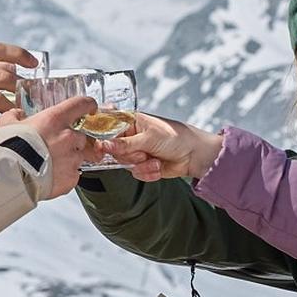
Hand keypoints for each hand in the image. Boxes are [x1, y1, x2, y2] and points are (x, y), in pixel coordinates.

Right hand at [10, 94, 104, 198]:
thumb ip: (15, 116)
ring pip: (78, 157)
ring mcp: (72, 159)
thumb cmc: (8, 149)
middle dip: (72, 141)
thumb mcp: (6, 124)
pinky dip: (64, 176)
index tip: (89, 108)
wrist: (9, 176)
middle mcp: (68, 137)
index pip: (81, 104)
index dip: (88, 105)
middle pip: (81, 136)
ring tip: (50, 166)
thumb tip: (17, 114)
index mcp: (55, 119)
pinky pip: (73, 175)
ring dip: (68, 159)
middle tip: (56, 147)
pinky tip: (50, 177)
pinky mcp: (71, 178)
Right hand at [106, 111, 223, 182]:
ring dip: (141, 166)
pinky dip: (147, 173)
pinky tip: (158, 167)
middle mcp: (131, 137)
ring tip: (155, 160)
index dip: (103, 140)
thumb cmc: (176, 137)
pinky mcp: (142, 166)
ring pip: (124, 164)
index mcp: (130, 122)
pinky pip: (135, 174)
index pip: (107, 129)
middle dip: (130, 156)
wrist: (194, 155)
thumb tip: (104, 145)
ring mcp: (136, 152)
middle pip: (113, 151)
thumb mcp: (149, 137)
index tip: (101, 149)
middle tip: (143, 154)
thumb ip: (124, 143)